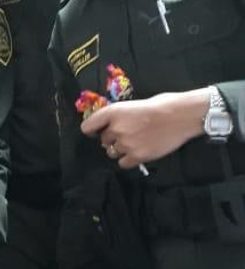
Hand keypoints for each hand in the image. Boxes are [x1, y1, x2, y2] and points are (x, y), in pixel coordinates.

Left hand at [81, 89, 208, 169]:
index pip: (87, 127)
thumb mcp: (132, 105)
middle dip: (112, 139)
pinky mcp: (138, 156)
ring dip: (120, 150)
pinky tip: (137, 153)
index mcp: (112, 112)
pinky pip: (123, 163)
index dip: (92, 131)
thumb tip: (110, 125)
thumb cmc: (160, 105)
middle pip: (103, 141)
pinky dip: (128, 160)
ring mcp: (126, 143)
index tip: (96, 132)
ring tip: (134, 144)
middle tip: (128, 135)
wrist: (181, 115)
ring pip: (112, 153)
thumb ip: (118, 116)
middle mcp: (115, 128)